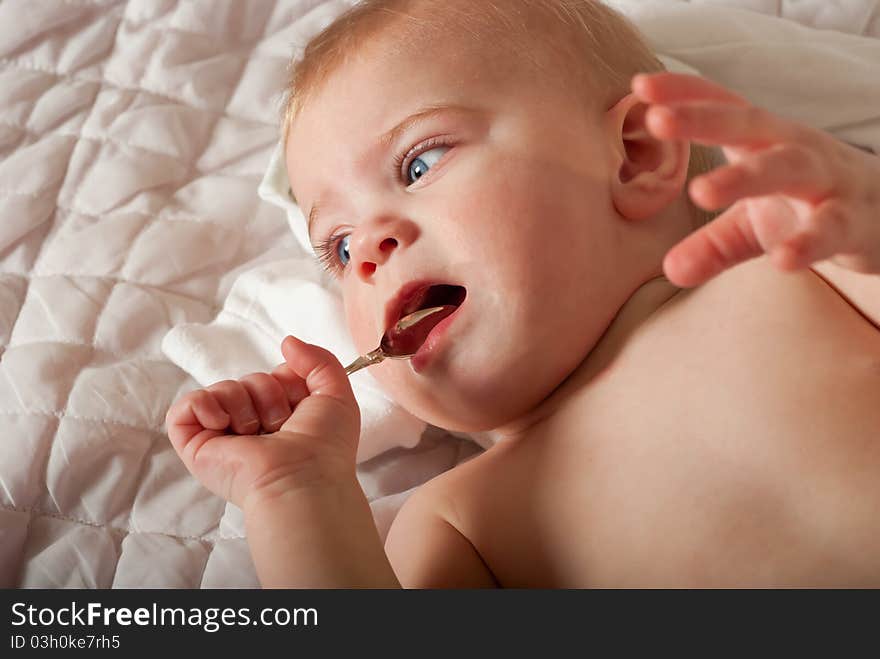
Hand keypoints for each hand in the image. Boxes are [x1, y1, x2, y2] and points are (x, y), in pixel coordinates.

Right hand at [165, 336, 359, 509]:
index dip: (288, 382)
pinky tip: (223, 422)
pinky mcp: (197, 446)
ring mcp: (224, 437)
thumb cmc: (324, 446)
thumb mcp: (336, 394)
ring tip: (255, 432)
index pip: (274, 378)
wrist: (299, 480)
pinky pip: (185, 407)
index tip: (301, 402)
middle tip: (280, 424)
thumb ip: (319, 360)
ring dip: (243, 403)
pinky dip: (203, 405)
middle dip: (267, 394)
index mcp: (283, 419)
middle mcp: (253, 428)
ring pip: (222, 389)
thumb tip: (286, 342)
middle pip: (249, 380)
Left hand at [632, 72, 879, 286]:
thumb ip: (712, 244)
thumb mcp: (753, 224)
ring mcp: (828, 180)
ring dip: (744, 177)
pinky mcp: (855, 220)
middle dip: (702, 119)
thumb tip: (672, 270)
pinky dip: (808, 240)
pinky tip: (783, 259)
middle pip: (748, 124)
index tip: (640, 87)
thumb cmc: (807, 206)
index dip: (685, 94)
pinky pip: (832, 227)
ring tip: (701, 192)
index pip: (723, 106)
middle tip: (657, 120)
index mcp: (764, 141)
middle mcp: (794, 149)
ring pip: (788, 167)